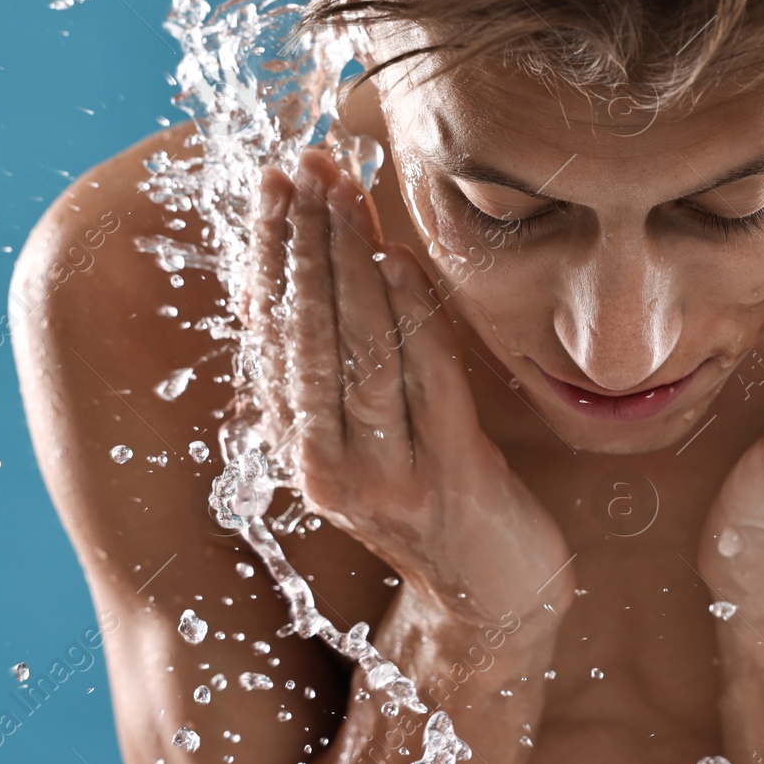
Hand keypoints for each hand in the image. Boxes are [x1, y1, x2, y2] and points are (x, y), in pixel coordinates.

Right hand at [244, 148, 573, 625]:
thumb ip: (322, 371)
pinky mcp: (448, 478)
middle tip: (301, 169)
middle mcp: (328, 466)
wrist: (491, 593)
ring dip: (348, 266)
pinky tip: (397, 261)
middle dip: (302, 244)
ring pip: (358, 353)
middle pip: (306, 337)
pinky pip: (424, 384)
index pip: (272, 335)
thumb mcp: (360, 438)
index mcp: (299, 449)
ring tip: (343, 196)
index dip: (272, 254)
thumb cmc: (427, 497)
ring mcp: (386, 476)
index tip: (273, 183)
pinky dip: (410, 318)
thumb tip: (279, 278)